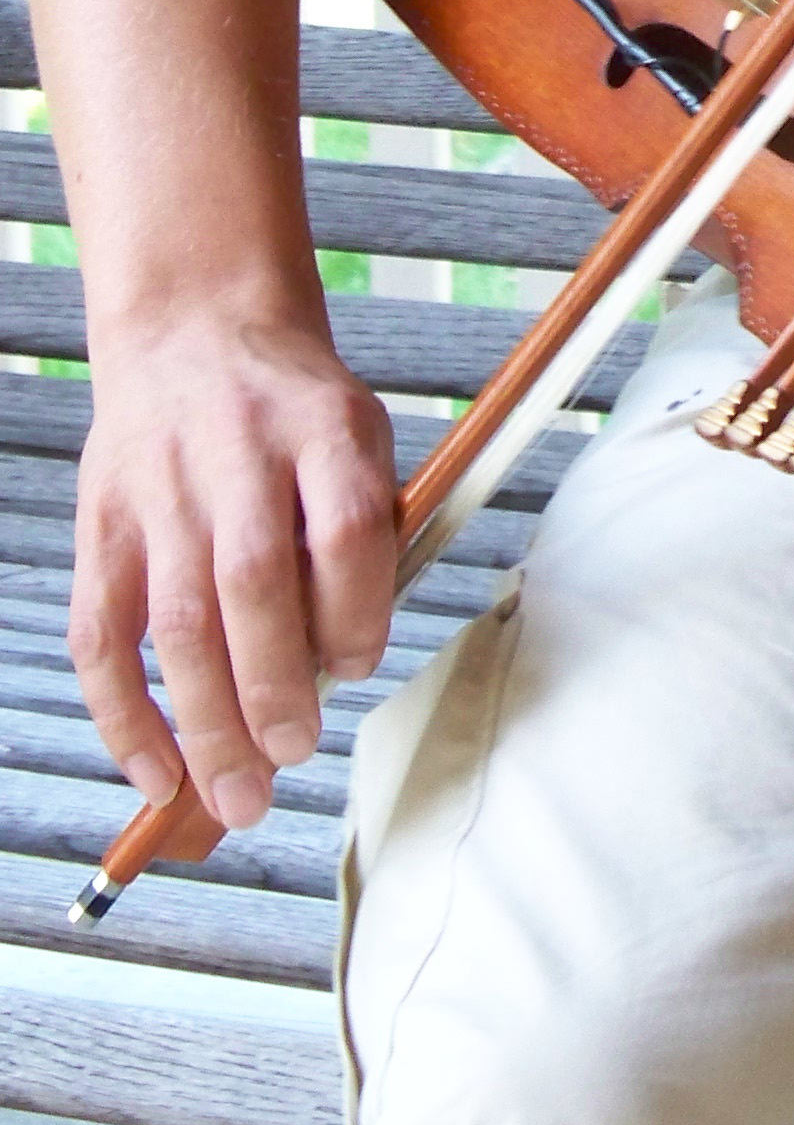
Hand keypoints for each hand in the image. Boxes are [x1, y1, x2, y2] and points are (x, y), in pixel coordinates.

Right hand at [70, 318, 397, 831]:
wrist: (196, 328)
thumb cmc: (293, 409)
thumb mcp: (357, 433)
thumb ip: (362, 532)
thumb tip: (343, 667)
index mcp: (320, 426)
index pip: (342, 526)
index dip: (355, 609)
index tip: (356, 669)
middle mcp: (235, 454)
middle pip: (252, 581)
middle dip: (272, 688)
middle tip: (290, 760)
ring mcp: (159, 489)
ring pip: (176, 620)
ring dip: (206, 722)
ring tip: (237, 795)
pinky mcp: (101, 523)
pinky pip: (102, 636)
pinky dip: (124, 716)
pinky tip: (157, 773)